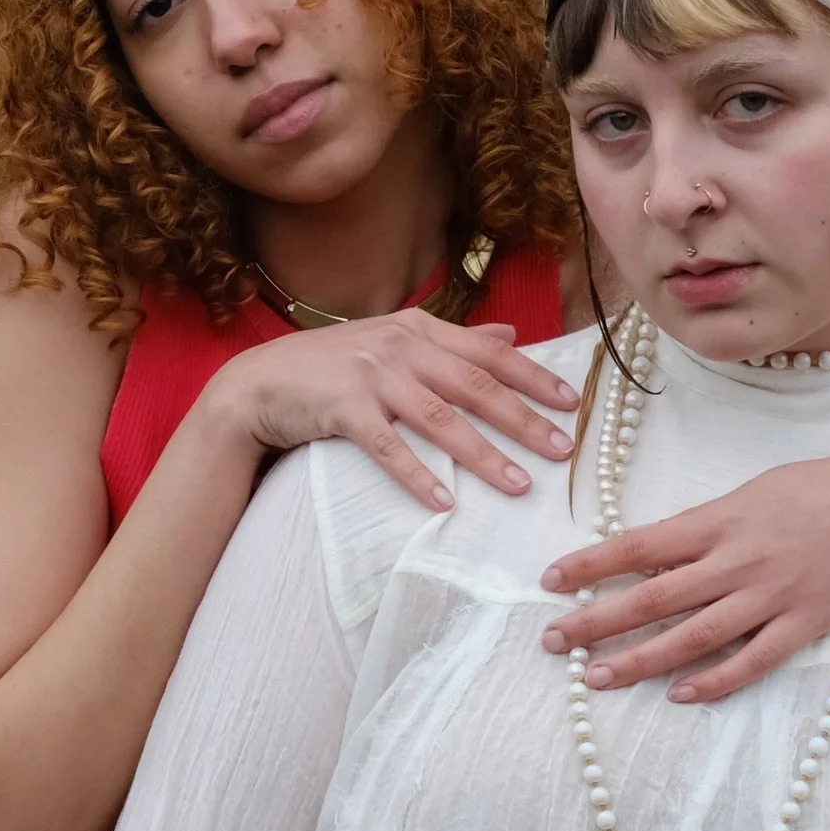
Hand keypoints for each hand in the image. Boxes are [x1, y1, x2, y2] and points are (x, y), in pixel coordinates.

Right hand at [212, 311, 577, 510]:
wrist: (258, 383)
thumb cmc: (332, 365)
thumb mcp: (394, 340)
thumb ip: (453, 339)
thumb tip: (509, 334)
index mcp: (418, 328)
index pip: (489, 354)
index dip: (533, 377)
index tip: (572, 403)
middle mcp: (400, 347)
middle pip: (474, 386)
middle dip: (522, 419)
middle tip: (561, 451)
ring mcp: (370, 375)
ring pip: (439, 418)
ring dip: (482, 454)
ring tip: (518, 484)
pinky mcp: (341, 408)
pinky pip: (387, 447)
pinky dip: (417, 475)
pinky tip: (443, 502)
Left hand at [535, 438, 829, 702]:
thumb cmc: (822, 485)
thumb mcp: (752, 491)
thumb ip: (704, 525)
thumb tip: (655, 555)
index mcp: (720, 520)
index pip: (638, 546)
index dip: (589, 565)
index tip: (549, 580)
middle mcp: (738, 560)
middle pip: (653, 598)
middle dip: (596, 621)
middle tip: (553, 641)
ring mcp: (772, 596)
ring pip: (693, 637)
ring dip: (641, 660)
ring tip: (598, 677)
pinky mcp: (806, 624)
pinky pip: (752, 661)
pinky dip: (715, 682)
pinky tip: (679, 695)